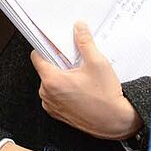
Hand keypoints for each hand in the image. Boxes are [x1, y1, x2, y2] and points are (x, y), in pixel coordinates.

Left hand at [32, 21, 140, 139]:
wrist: (114, 121)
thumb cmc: (105, 98)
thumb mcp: (97, 62)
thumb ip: (85, 42)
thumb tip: (79, 28)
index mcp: (52, 80)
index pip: (37, 56)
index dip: (46, 48)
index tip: (54, 46)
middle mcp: (47, 94)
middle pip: (45, 69)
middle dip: (58, 64)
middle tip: (75, 64)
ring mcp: (51, 105)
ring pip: (49, 83)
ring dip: (61, 78)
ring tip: (80, 79)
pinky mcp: (57, 113)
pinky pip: (54, 95)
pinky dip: (63, 91)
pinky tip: (79, 89)